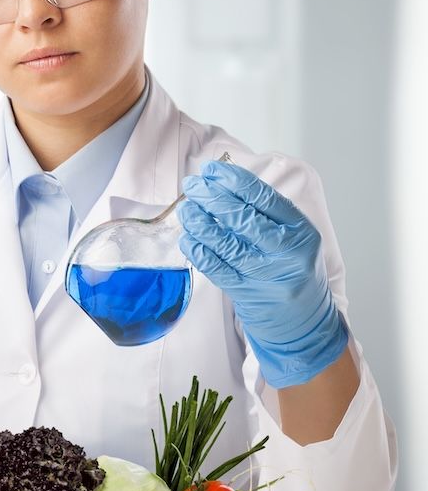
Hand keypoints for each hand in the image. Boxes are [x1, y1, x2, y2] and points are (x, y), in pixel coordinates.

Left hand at [176, 159, 348, 388]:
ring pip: (225, 242)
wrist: (303, 320)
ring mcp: (264, 274)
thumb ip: (267, 213)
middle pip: (242, 218)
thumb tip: (224, 183)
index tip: (213, 170)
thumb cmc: (294, 270)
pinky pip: (215, 267)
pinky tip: (188, 237)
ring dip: (199, 222)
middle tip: (193, 186)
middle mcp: (285, 252)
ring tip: (187, 209)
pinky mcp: (244, 292)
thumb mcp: (296, 238)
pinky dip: (197, 250)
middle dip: (212, 197)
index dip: (235, 181)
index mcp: (301, 231)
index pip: (264, 198)